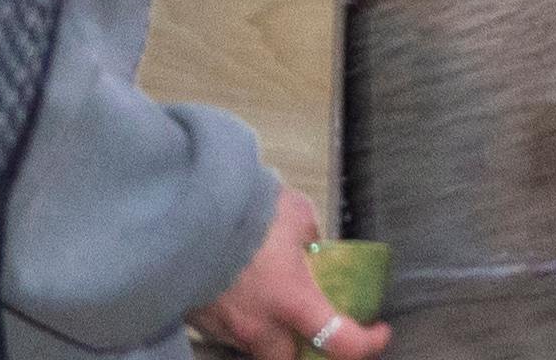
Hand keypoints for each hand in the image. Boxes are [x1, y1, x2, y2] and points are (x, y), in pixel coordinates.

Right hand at [189, 188, 389, 358]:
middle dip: (308, 352)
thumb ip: (309, 234)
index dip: (368, 343)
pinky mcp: (201, 321)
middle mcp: (262, 327)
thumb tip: (313, 244)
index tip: (377, 331)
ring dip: (271, 334)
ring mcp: (228, 328)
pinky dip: (239, 319)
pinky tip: (237, 292)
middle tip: (317, 330)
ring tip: (270, 302)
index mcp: (293, 301)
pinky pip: (227, 332)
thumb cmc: (239, 210)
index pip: (343, 344)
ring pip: (258, 349)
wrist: (178, 210)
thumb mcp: (291, 212)